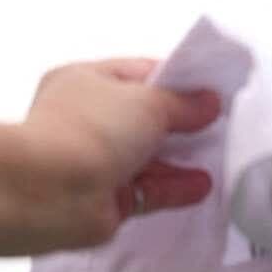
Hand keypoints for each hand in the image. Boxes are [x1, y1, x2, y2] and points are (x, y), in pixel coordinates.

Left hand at [0, 59, 219, 255]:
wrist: (52, 191)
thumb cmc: (92, 129)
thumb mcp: (149, 101)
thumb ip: (184, 103)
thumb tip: (209, 103)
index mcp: (86, 81)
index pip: (140, 74)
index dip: (178, 81)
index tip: (212, 90)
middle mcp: (88, 119)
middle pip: (146, 118)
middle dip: (182, 123)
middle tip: (219, 123)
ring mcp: (97, 159)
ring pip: (149, 157)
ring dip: (182, 159)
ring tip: (218, 157)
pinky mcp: (109, 197)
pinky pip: (150, 189)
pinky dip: (175, 187)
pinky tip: (202, 185)